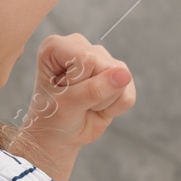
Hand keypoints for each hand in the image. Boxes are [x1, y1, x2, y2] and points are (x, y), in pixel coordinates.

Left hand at [9, 34, 136, 180]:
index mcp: (56, 46)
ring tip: (84, 104)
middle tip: (74, 101)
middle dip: (94, 93)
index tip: (63, 93)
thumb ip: (94, 89)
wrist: (58, 134)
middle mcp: (79, 45)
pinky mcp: (117, 72)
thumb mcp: (67, 105)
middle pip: (107, 67)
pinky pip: (129, 92)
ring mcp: (100, 56)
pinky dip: (114, 107)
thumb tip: (125, 74)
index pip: (87, 59)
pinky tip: (96, 106)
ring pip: (122, 78)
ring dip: (104, 101)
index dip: (81, 83)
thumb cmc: (52, 116)